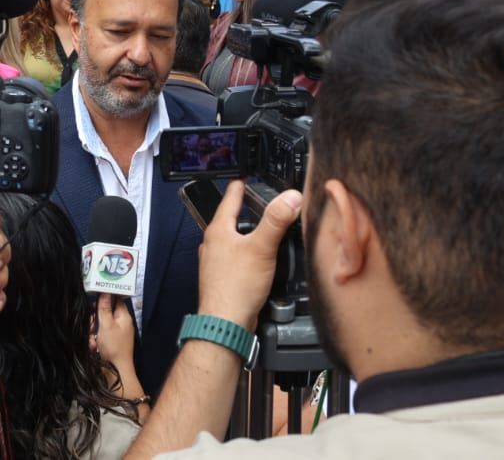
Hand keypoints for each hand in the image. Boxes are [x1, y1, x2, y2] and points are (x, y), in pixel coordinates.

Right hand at [95, 292, 136, 367]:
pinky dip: (95, 339)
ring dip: (93, 331)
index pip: (115, 300)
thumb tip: (104, 292)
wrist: (116, 371)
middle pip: (104, 313)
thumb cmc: (114, 348)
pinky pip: (100, 335)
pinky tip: (93, 346)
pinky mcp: (110, 341)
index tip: (94, 303)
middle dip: (95, 319)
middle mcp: (121, 323)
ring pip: (99, 324)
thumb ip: (104, 308)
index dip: (104, 299)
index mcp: (123, 316)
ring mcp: (116, 333)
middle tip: (92, 327)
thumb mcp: (106, 325)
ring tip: (93, 341)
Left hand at [197, 180, 302, 330]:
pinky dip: (248, 253)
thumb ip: (276, 221)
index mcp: (218, 231)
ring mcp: (216, 262)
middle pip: (230, 219)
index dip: (240, 187)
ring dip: (247, 233)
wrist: (225, 324)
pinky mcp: (223, 278)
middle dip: (244, 210)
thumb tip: (290, 197)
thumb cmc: (236, 287)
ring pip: (233, 240)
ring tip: (263, 230)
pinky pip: (236, 258)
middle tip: (258, 202)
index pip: (229, 199)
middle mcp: (213, 244)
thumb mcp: (261, 248)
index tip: (245, 179)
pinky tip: (259, 261)